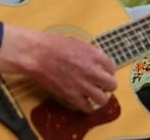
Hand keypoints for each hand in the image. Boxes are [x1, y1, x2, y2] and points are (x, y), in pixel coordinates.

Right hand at [0, 25, 117, 113]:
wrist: (37, 54)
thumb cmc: (54, 45)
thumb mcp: (79, 43)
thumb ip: (91, 53)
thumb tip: (98, 61)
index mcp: (94, 55)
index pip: (112, 67)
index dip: (108, 70)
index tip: (105, 72)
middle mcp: (91, 71)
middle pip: (112, 84)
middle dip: (108, 85)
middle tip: (103, 85)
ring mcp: (82, 85)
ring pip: (102, 99)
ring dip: (101, 97)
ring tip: (96, 94)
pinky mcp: (71, 96)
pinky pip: (87, 107)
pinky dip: (88, 106)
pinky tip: (85, 102)